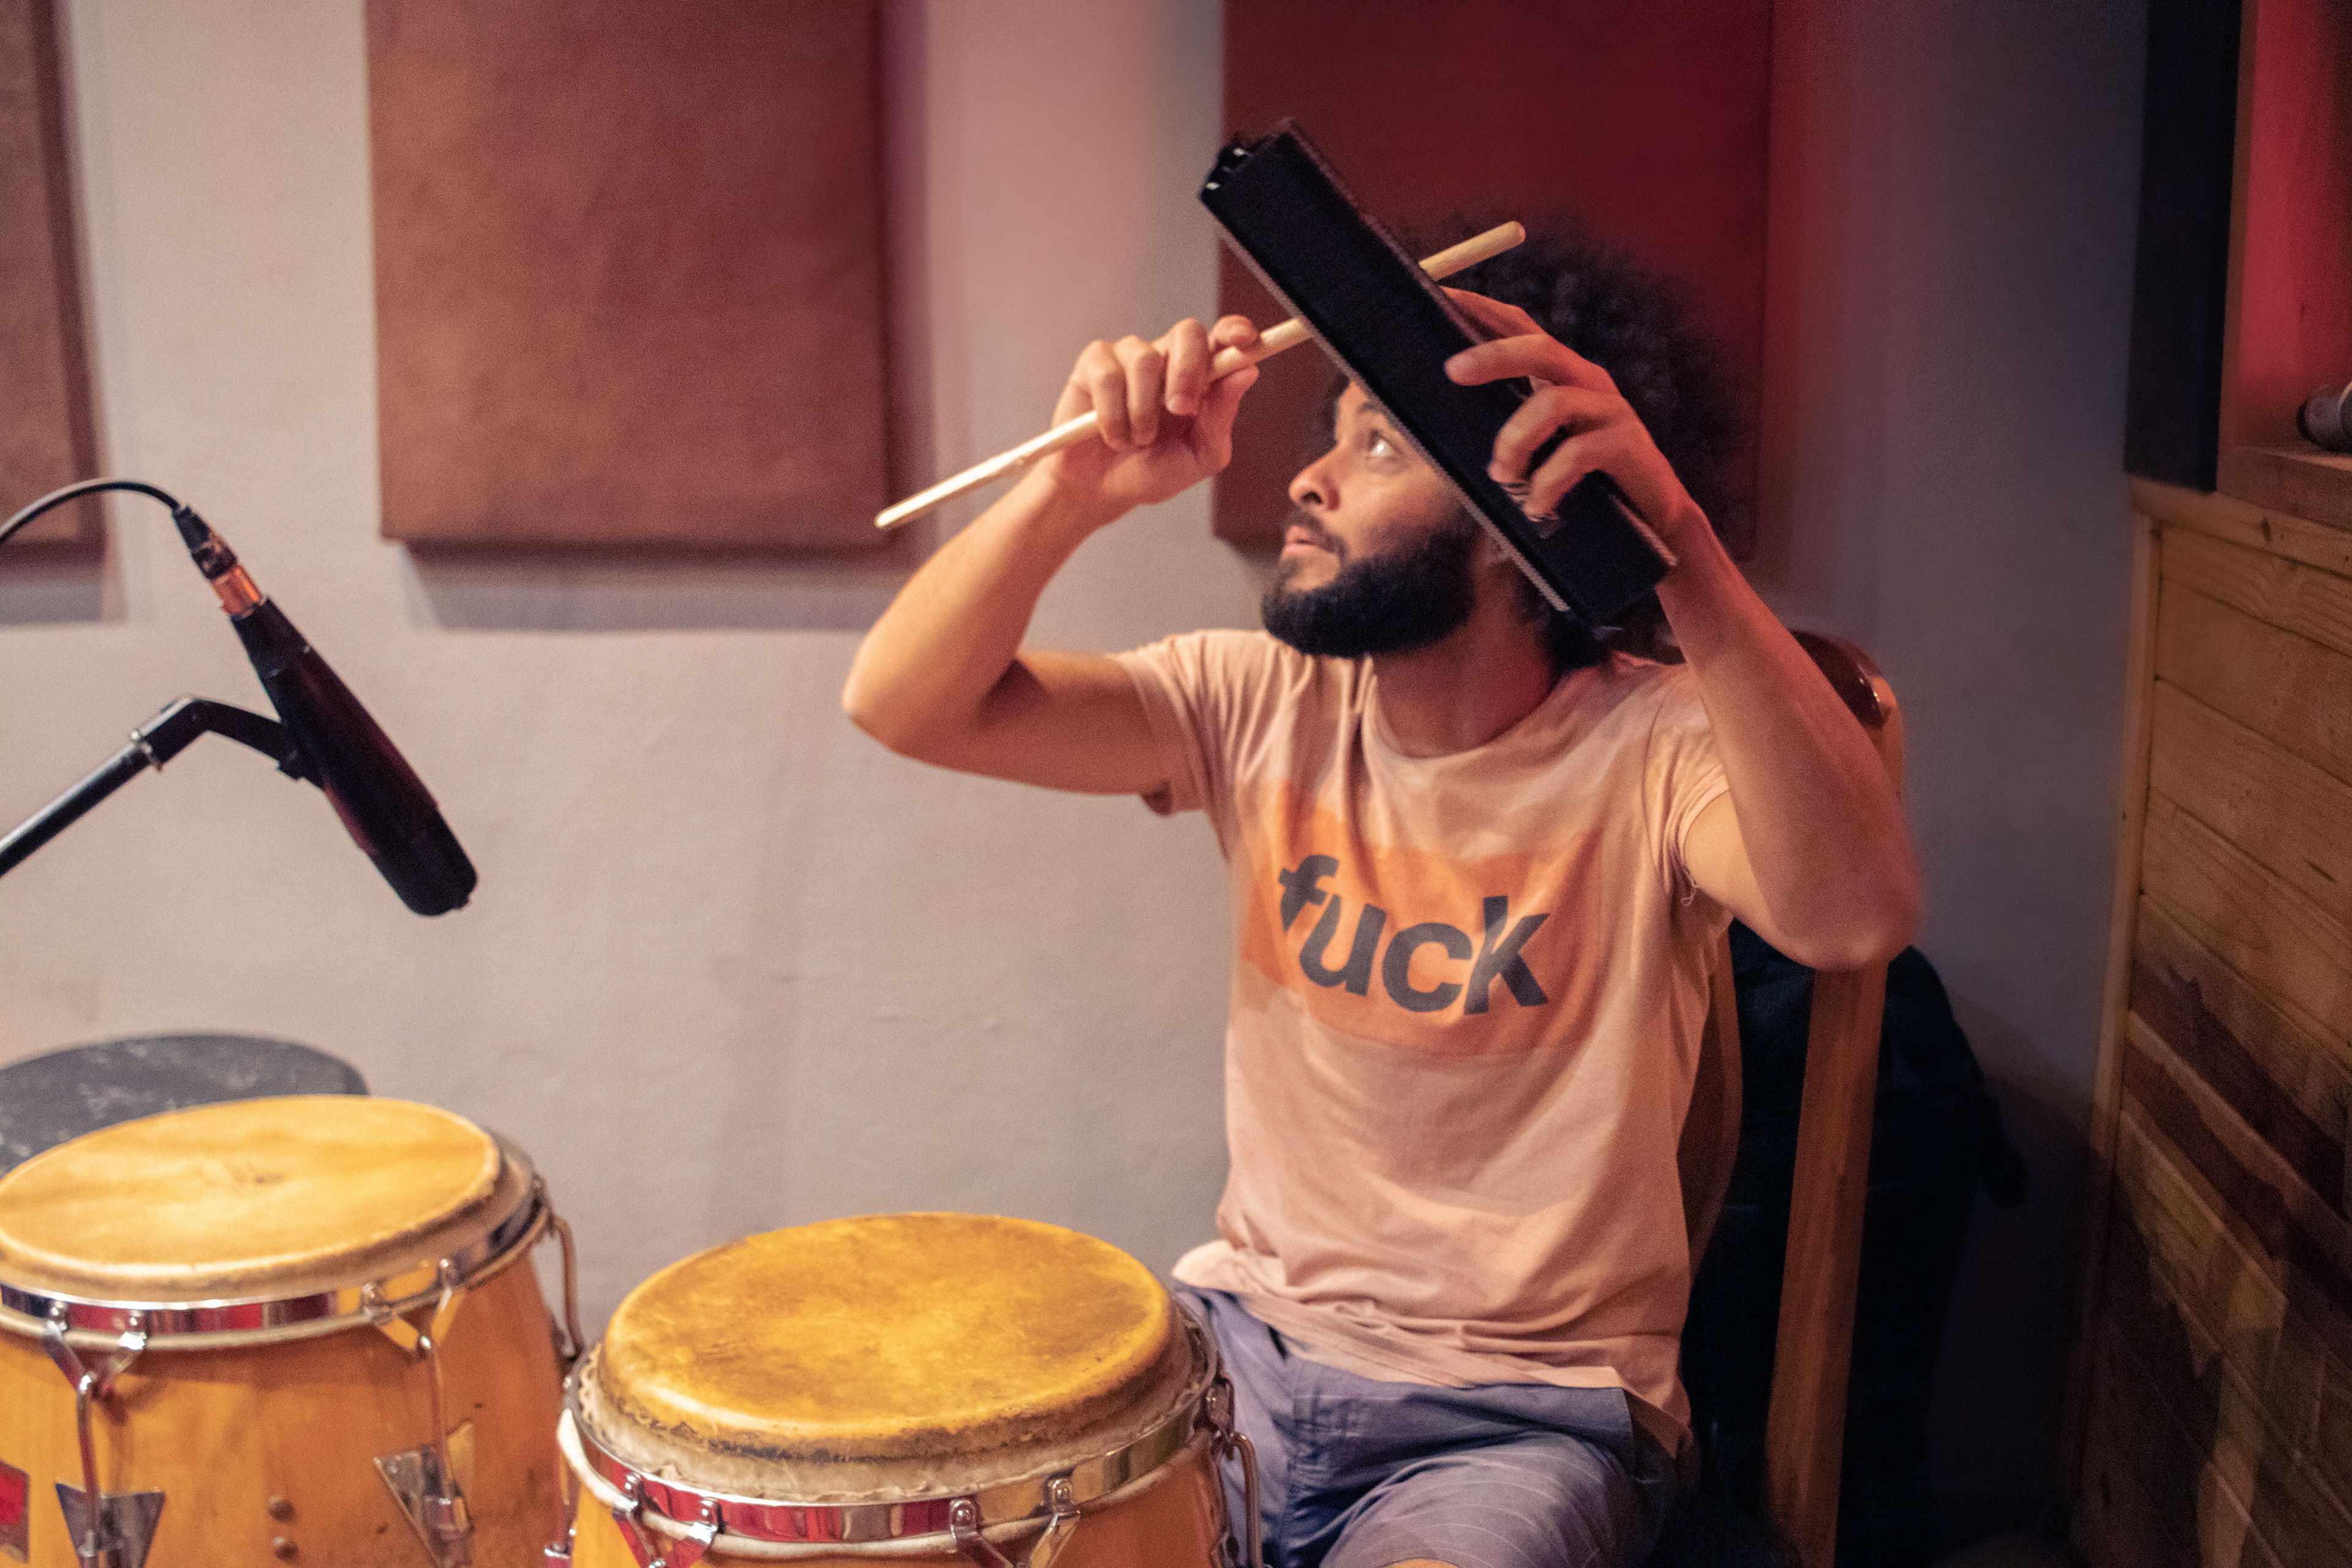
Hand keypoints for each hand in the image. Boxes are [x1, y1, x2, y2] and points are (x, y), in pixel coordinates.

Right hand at [1034, 315, 1261, 517]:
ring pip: (1145, 359)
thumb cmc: (1150, 473)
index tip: (1243, 340)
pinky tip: (1112, 434)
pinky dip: (1112, 415)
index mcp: (1200, 379)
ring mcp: (1130, 356)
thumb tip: (1247, 372)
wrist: (1099, 491)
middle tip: (1180, 409)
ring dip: (1142, 411)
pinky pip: (1108, 375)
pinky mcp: (1094, 363)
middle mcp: (1168, 359)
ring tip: (1137, 440)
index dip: (1234, 331)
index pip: (1222, 340)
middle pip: (1188, 333)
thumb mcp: (1197, 457)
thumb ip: (1220, 417)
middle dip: (1189, 370)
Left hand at [1440, 289, 1711, 560]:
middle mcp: (1588, 383)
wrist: (1650, 522)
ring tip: (1503, 477)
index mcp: (1560, 377)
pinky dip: (1547, 484)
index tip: (1441, 295)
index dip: (1481, 309)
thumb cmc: (1580, 484)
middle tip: (1452, 371)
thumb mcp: (1538, 449)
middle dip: (1493, 355)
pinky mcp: (1628, 446)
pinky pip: (1577, 456)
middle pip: (1540, 350)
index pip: (1519, 328)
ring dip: (1515, 443)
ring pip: (1553, 405)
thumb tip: (1429, 428)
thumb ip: (1502, 429)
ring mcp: (1611, 411)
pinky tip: (1537, 507)